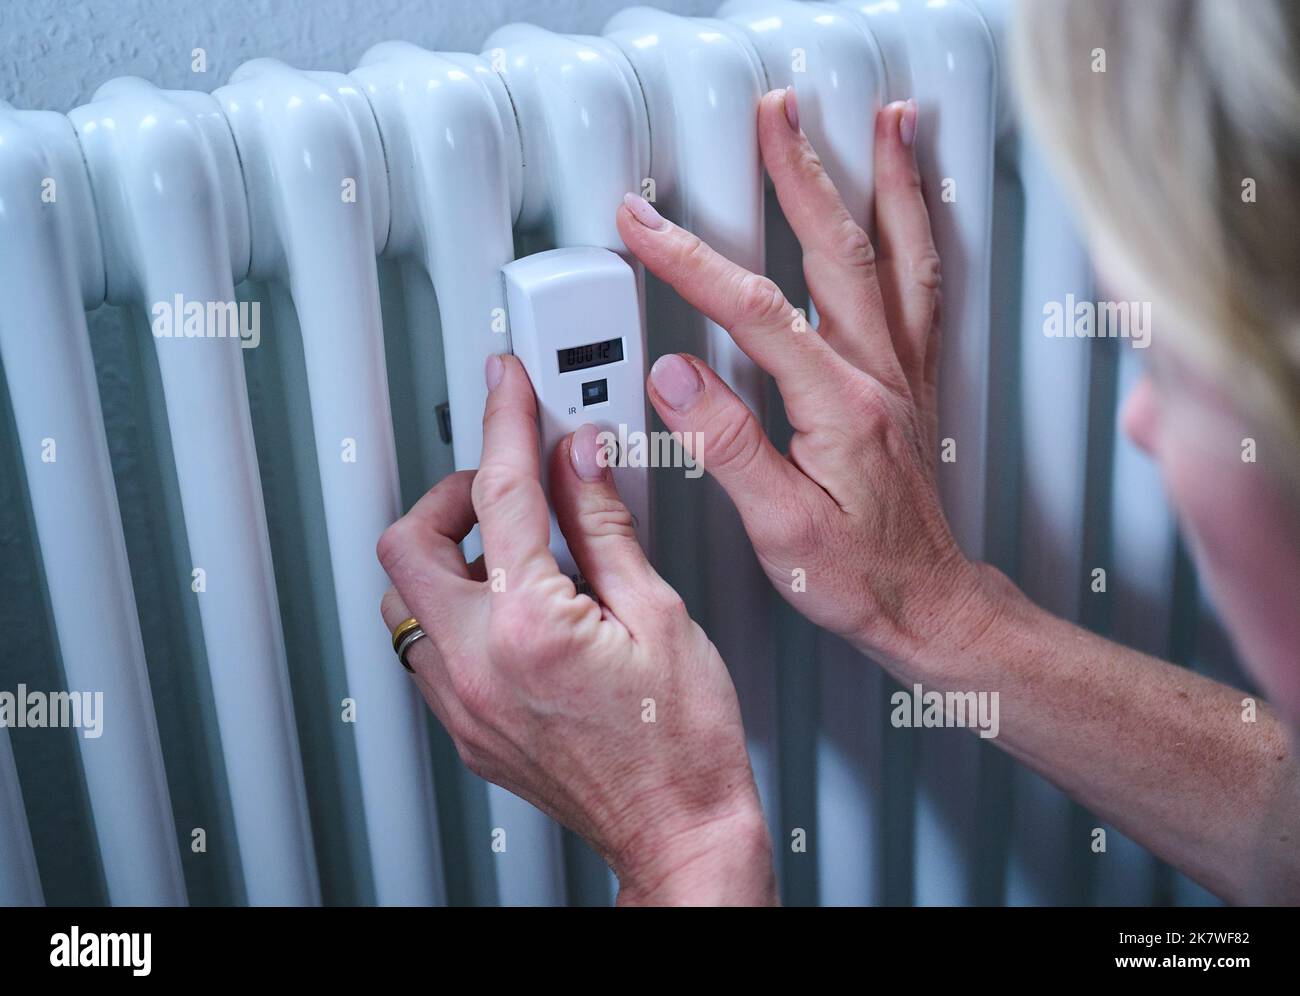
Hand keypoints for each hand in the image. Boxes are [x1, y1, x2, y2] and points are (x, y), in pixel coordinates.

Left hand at [378, 353, 775, 905]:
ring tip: (512, 548)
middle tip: (500, 483)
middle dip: (448, 496)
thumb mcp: (659, 613)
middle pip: (407, 545)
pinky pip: (428, 650)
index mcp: (528, 629)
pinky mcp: (467, 730)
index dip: (505, 424)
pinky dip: (457, 610)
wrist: (679, 830)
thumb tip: (580, 463)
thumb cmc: (683, 744)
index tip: (508, 389)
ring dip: (447, 557)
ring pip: (405, 601)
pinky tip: (513, 608)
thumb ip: (605, 527)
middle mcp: (477, 668)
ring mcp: (463, 705)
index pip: (501, 495)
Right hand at [618, 90, 993, 670]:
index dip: (691, 260)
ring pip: (900, 256)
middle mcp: (881, 376)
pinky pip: (925, 287)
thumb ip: (728, 445)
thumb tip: (678, 379)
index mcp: (841, 406)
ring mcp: (904, 373)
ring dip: (888, 181)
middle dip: (801, 173)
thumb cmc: (862, 577)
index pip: (755, 311)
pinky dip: (920, 231)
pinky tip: (912, 205)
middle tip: (776, 115)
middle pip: (840, 251)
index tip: (644, 224)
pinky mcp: (913, 382)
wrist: (931, 603)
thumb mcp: (780, 527)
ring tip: (884, 122)